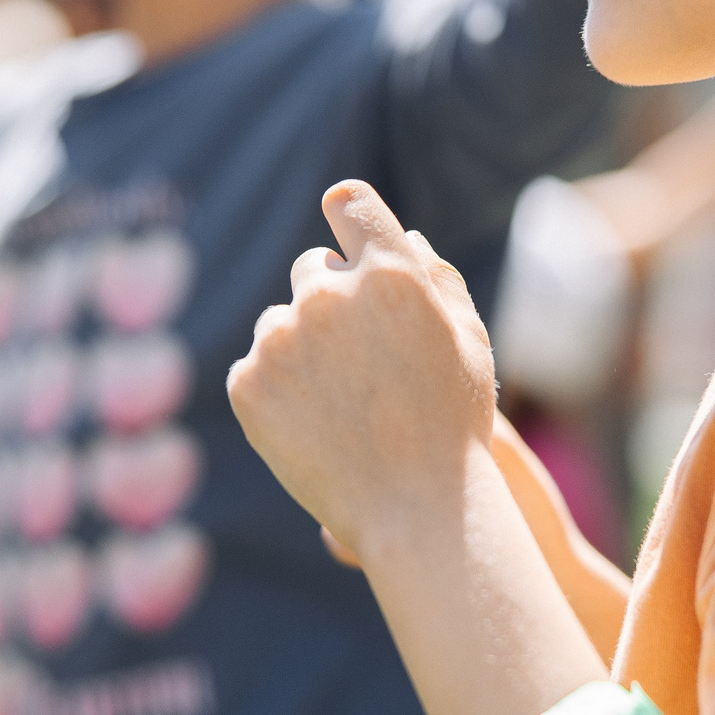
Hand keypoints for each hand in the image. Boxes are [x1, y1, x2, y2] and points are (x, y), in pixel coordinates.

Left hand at [227, 182, 498, 563]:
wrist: (414, 511)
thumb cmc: (454, 426)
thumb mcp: (468, 342)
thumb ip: (436, 277)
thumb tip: (402, 237)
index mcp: (391, 273)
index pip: (349, 203)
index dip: (346, 214)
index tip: (342, 226)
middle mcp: (329, 294)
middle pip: (310, 268)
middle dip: (329, 299)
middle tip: (358, 359)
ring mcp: (282, 338)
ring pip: (279, 322)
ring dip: (300, 349)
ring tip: (341, 406)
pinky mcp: (247, 382)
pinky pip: (253, 368)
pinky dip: (275, 391)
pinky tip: (313, 427)